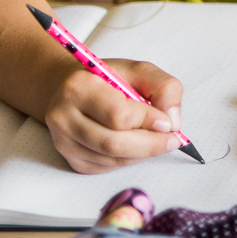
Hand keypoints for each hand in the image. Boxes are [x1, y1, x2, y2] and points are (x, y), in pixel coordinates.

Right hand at [44, 59, 184, 173]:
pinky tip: (138, 145)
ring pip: (112, 158)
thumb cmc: (108, 80)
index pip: (118, 115)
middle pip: (113, 143)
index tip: (168, 122)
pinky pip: (108, 166)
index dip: (148, 120)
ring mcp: (64, 142)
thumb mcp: (139, 70)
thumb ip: (163, 87)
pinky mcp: (72, 160)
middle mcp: (63, 117)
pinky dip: (131, 159)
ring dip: (143, 153)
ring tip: (158, 140)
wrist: (72, 91)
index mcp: (79, 88)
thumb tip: (172, 121)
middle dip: (151, 144)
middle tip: (173, 140)